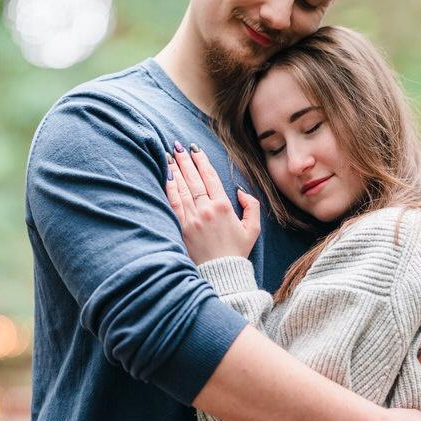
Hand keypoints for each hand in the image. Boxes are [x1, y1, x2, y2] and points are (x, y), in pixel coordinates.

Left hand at [165, 142, 260, 264]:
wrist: (221, 274)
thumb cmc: (237, 252)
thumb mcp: (253, 228)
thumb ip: (250, 206)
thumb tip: (239, 191)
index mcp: (224, 206)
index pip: (210, 177)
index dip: (201, 160)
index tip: (195, 149)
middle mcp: (206, 209)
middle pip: (193, 178)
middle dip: (185, 160)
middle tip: (178, 147)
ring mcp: (192, 218)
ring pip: (181, 188)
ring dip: (175, 170)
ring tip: (169, 156)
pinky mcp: (181, 228)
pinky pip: (173, 203)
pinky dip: (169, 188)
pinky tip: (166, 177)